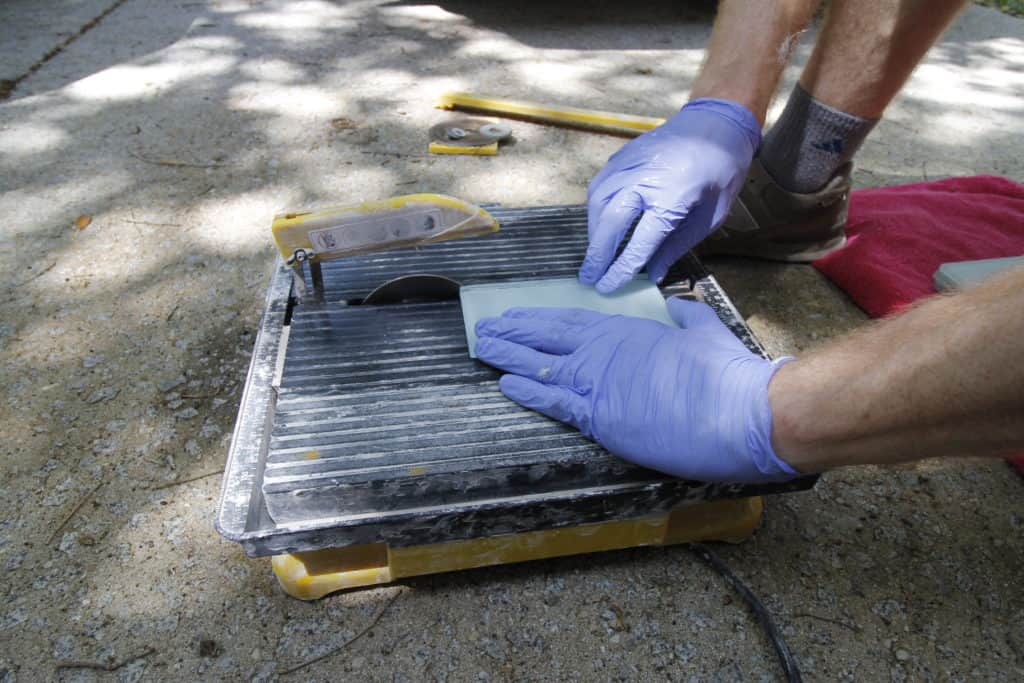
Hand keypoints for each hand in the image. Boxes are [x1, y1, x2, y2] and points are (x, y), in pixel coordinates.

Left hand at [474, 298, 797, 482]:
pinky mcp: (601, 418)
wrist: (739, 410)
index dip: (538, 319)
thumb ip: (685, 317)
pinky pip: (554, 402)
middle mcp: (605, 352)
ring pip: (541, 367)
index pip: (571, 321)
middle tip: (484, 329)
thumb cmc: (726, 373)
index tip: (515, 316)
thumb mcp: (704, 332)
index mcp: (627, 331)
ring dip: (509, 358)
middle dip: (513, 333)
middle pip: (547, 339)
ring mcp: (599, 384)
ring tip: (483, 350)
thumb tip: (677, 305)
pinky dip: (528, 393)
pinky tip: (506, 385)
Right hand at [579, 98, 760, 292]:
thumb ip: (677, 246)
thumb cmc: (720, 172)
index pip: (639, 242)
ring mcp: (629, 164)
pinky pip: (599, 186)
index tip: (607, 287)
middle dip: (597, 254)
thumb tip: (652, 274)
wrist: (716, 122)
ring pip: (598, 203)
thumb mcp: (710, 217)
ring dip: (593, 232)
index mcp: (673, 196)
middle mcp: (645, 178)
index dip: (621, 268)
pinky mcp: (621, 156)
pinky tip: (598, 225)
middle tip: (588, 277)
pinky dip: (594, 209)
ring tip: (595, 254)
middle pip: (611, 222)